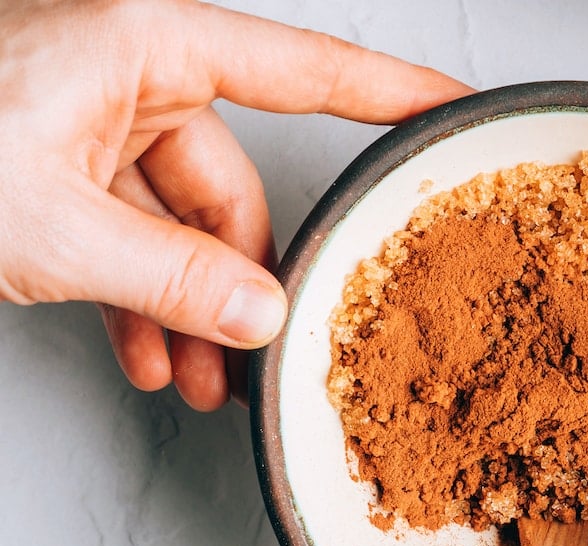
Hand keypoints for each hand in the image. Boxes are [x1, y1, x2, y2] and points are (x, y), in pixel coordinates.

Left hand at [0, 0, 469, 409]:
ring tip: (190, 384)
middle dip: (239, 282)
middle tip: (257, 354)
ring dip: (188, 310)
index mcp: (146, 42)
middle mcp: (131, 72)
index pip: (305, 71)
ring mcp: (93, 121)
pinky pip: (130, 237)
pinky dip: (138, 300)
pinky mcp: (60, 164)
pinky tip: (142, 359)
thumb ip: (172, 277)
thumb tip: (262, 315)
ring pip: (181, 226)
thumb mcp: (52, 224)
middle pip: (234, 185)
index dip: (391, 94)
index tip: (456, 110)